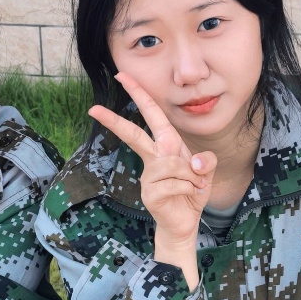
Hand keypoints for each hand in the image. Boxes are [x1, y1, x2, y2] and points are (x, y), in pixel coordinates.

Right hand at [90, 73, 216, 286]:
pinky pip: (176, 183)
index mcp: (166, 145)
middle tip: (93, 108)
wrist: (185, 223)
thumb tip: (195, 161)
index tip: (122, 76)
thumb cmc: (192, 193)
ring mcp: (149, 176)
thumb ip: (207, 161)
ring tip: (195, 185)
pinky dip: (190, 188)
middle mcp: (154, 158)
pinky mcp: (150, 193)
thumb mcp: (206, 173)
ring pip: (172, 164)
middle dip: (114, 121)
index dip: (139, 95)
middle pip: (134, 134)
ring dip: (191, 175)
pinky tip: (189, 195)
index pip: (152, 115)